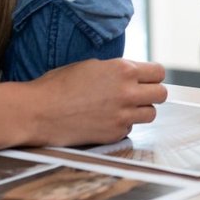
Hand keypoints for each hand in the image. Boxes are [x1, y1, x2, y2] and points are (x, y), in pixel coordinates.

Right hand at [23, 58, 167, 146]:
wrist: (38, 112)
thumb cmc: (59, 85)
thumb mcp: (91, 66)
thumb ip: (117, 70)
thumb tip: (133, 74)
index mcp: (123, 70)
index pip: (159, 72)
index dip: (152, 76)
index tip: (147, 80)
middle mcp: (128, 92)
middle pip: (161, 94)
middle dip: (151, 93)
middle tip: (138, 95)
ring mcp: (123, 116)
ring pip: (151, 114)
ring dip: (140, 111)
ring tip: (123, 108)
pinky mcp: (115, 134)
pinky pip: (130, 129)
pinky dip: (122, 125)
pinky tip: (105, 120)